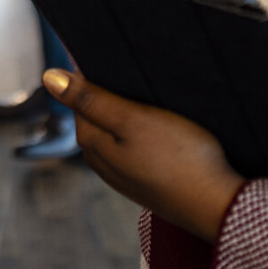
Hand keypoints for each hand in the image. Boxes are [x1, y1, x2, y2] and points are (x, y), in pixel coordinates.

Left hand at [43, 69, 242, 242]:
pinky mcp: (145, 183)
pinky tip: (163, 129)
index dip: (94, 76)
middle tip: (137, 79)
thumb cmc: (179, 158)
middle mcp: (101, 163)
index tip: (117, 63)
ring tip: (154, 102)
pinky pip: (133, 149)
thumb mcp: (132, 119)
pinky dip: (142, 135)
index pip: (78, 97)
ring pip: (115, 133)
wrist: (219, 205)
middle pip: (95, 115)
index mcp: (91, 143)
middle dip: (109, 95)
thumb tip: (48, 77)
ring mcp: (123, 176)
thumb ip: (90, 99)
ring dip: (127, 115)